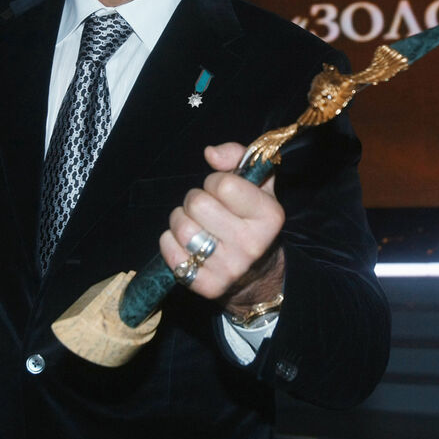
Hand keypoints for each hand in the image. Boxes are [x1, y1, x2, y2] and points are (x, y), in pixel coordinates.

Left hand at [159, 143, 285, 313]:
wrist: (256, 275)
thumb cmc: (251, 218)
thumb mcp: (258, 183)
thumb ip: (237, 156)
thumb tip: (210, 153)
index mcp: (269, 216)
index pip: (222, 184)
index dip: (215, 181)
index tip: (221, 190)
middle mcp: (251, 244)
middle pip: (198, 204)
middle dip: (195, 199)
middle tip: (205, 208)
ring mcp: (229, 268)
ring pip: (181, 226)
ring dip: (181, 219)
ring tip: (194, 223)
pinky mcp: (207, 286)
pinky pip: (169, 250)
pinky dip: (170, 240)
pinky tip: (186, 243)